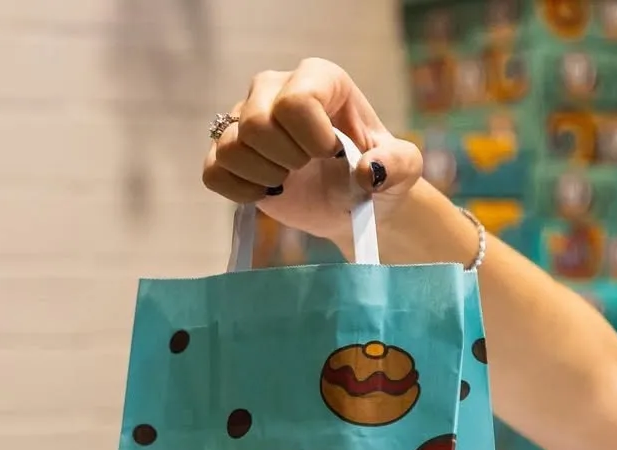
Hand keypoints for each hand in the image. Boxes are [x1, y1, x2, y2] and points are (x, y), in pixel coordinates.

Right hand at [202, 59, 422, 249]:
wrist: (353, 204)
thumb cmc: (376, 175)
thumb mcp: (403, 169)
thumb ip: (396, 164)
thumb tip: (366, 172)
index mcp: (318, 78)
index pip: (294, 101)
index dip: (311, 139)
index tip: (331, 153)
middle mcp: (275, 89)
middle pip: (254, 122)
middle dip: (285, 159)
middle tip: (306, 168)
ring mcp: (246, 120)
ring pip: (229, 146)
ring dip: (263, 176)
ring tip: (286, 181)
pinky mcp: (229, 155)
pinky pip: (213, 171)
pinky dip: (239, 192)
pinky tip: (265, 193)